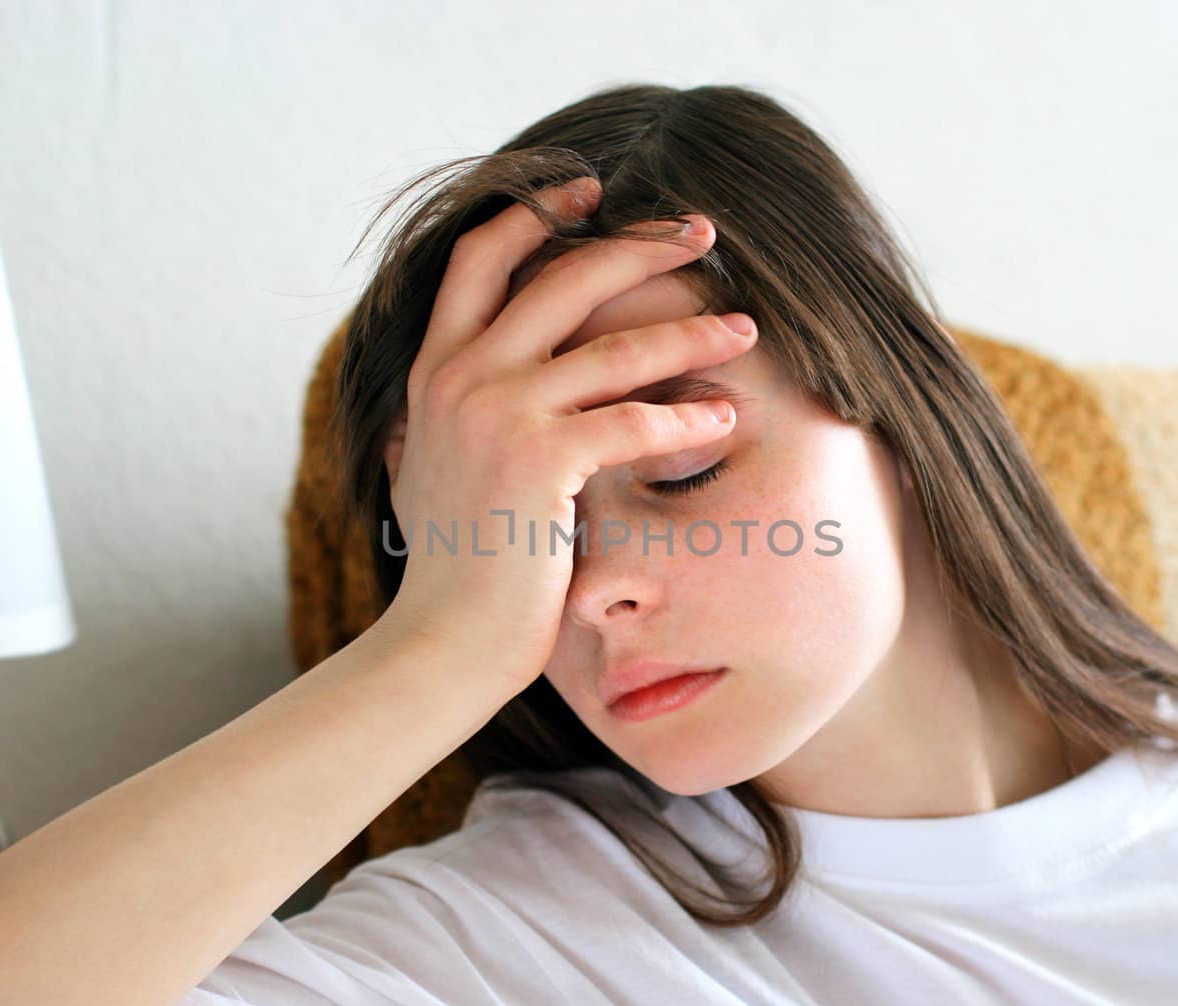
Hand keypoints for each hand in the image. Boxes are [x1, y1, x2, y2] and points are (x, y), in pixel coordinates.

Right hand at [377, 177, 754, 695]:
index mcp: (433, 369)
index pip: (480, 257)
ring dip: (690, 332)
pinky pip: (634, 420)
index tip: (595, 190)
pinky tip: (727, 416)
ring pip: (613, 347)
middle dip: (640, 246)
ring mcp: (496, 413)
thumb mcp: (432, 466)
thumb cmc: (455, 567)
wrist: (441, 642)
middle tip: (702, 233)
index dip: (538, 212)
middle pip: (562, 276)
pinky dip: (688, 417)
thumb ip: (447, 413)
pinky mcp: (538, 460)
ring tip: (746, 326)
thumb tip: (466, 383)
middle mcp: (459, 376)